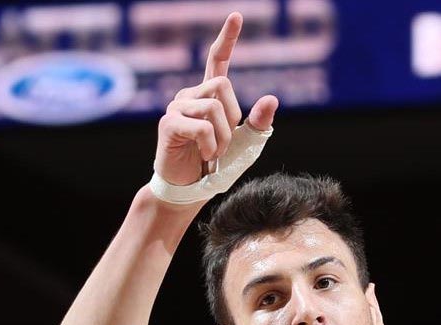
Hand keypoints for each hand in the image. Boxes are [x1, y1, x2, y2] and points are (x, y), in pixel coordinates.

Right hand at [154, 12, 278, 187]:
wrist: (191, 191)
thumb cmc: (216, 167)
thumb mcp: (245, 144)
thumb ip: (258, 122)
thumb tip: (271, 99)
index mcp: (207, 96)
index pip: (218, 61)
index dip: (227, 39)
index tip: (237, 16)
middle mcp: (189, 96)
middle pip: (222, 84)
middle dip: (232, 117)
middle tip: (223, 144)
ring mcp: (176, 108)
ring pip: (214, 107)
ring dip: (222, 137)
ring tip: (212, 154)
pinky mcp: (168, 124)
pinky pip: (202, 126)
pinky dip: (211, 146)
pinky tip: (204, 157)